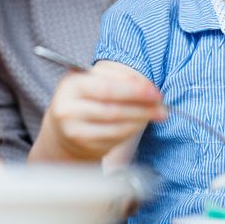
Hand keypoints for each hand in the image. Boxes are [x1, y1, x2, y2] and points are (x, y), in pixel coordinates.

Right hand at [32, 61, 165, 161]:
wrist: (63, 128)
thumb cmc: (84, 98)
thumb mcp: (92, 79)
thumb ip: (116, 76)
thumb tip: (145, 84)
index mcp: (71, 86)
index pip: (106, 88)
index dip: (133, 90)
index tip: (154, 91)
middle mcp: (69, 110)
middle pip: (112, 109)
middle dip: (141, 107)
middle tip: (160, 105)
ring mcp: (75, 131)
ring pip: (116, 126)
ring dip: (141, 119)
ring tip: (156, 114)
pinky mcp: (85, 147)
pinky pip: (115, 138)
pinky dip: (133, 130)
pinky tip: (141, 123)